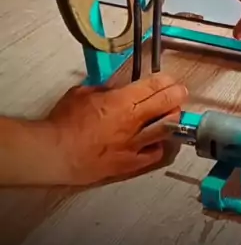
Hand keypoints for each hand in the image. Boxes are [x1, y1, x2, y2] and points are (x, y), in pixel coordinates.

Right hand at [45, 73, 187, 185]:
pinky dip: (158, 145)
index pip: (154, 87)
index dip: (166, 82)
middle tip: (179, 93)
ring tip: (172, 114)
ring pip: (166, 129)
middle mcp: (132, 122)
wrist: (56, 154)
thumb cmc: (63, 124)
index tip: (170, 81)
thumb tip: (113, 90)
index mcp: (121, 101)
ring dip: (172, 119)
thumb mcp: (82, 93)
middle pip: (166, 105)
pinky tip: (156, 141)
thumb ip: (103, 90)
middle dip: (176, 96)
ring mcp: (134, 144)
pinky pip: (154, 154)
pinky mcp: (130, 163)